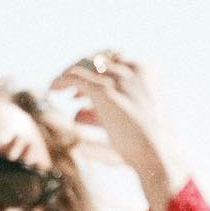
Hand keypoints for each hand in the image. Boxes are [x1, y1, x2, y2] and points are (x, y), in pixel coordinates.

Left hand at [49, 53, 190, 210]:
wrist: (157, 153)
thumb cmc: (145, 144)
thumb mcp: (126, 122)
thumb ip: (103, 114)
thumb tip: (77, 114)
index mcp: (147, 72)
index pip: (117, 59)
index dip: (98, 69)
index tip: (84, 88)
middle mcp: (134, 70)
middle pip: (100, 58)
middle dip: (83, 68)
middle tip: (68, 85)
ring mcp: (119, 79)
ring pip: (86, 65)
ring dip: (69, 73)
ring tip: (56, 86)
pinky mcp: (104, 92)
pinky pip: (76, 77)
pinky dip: (61, 80)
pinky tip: (52, 89)